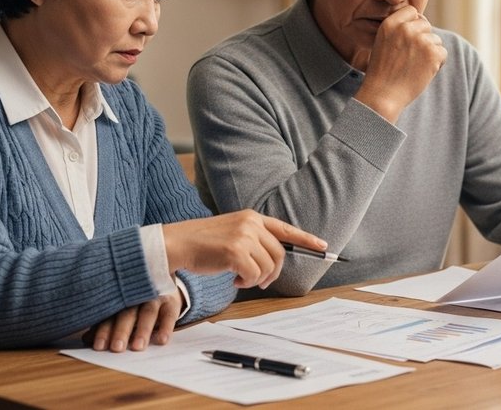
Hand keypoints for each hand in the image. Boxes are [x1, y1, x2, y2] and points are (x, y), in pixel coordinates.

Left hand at [82, 291, 181, 351]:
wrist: (162, 286)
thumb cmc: (134, 303)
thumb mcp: (119, 310)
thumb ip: (104, 323)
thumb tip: (85, 339)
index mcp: (119, 298)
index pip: (109, 315)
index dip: (103, 331)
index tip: (99, 347)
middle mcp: (136, 296)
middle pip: (127, 313)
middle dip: (121, 331)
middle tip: (116, 348)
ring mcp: (154, 298)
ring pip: (148, 313)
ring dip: (142, 330)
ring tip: (138, 347)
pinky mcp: (171, 302)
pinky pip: (169, 314)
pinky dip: (165, 327)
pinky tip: (161, 340)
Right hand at [162, 210, 326, 289]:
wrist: (178, 243)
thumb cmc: (203, 243)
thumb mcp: (232, 232)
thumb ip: (253, 239)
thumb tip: (273, 260)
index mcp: (252, 217)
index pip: (286, 228)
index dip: (306, 238)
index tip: (323, 246)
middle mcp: (251, 224)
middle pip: (279, 254)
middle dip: (273, 273)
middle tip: (259, 282)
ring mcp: (244, 237)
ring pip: (268, 267)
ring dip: (257, 279)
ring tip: (240, 279)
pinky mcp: (235, 252)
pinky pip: (254, 275)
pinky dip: (246, 283)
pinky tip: (234, 280)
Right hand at [354, 6, 446, 122]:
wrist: (383, 95)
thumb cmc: (383, 72)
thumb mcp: (383, 42)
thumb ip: (399, 29)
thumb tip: (422, 21)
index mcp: (390, 24)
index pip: (412, 11)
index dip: (413, 24)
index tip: (408, 39)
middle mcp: (405, 28)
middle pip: (426, 25)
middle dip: (423, 39)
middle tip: (411, 58)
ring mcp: (420, 40)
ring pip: (436, 40)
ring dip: (430, 52)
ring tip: (414, 66)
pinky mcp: (432, 53)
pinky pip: (443, 53)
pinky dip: (437, 64)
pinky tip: (422, 72)